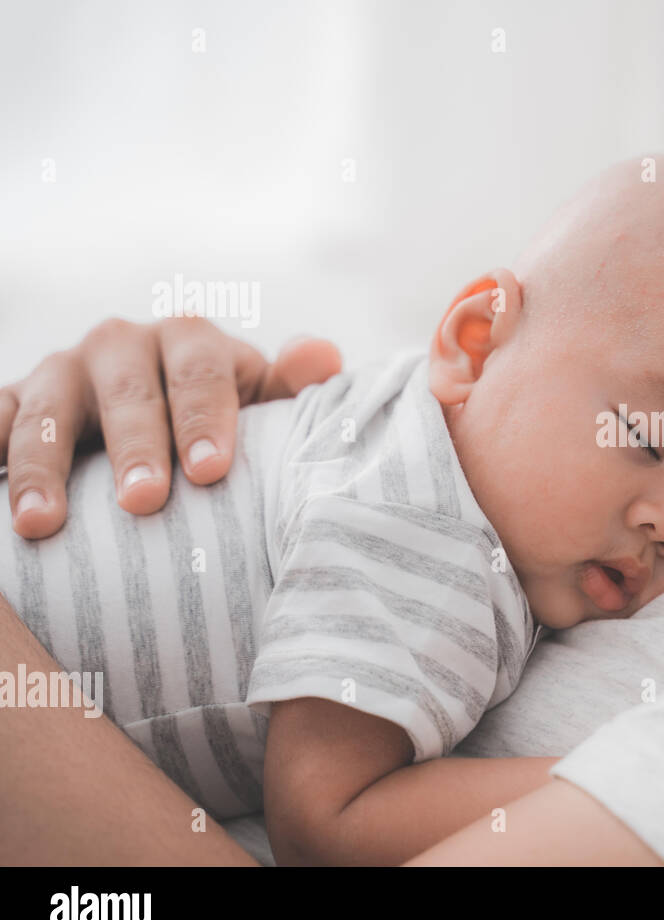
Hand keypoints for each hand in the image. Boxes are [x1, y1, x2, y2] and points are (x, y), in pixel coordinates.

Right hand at [0, 315, 340, 539]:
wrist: (161, 419)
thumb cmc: (223, 420)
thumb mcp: (261, 403)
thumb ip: (291, 388)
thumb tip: (323, 357)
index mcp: (189, 341)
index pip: (201, 373)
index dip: (205, 419)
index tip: (211, 473)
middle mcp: (120, 345)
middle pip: (126, 392)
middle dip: (134, 447)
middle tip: (144, 502)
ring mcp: (60, 372)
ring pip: (45, 409)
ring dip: (41, 465)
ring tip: (43, 524)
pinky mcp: (14, 402)